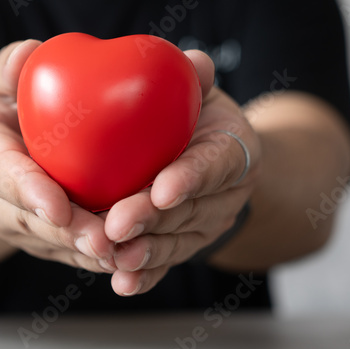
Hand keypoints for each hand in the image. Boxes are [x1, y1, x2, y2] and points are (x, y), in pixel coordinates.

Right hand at [0, 40, 117, 273]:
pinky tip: (128, 260)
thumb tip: (32, 53)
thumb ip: (13, 66)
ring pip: (53, 245)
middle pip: (31, 221)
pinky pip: (67, 255)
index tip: (58, 206)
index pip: (2, 174)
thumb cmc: (0, 111)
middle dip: (69, 233)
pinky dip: (94, 260)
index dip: (28, 191)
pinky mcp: (39, 243)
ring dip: (86, 253)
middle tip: (104, 240)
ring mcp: (14, 228)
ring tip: (122, 255)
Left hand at [103, 51, 260, 296]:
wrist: (211, 154)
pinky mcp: (185, 247)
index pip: (215, 165)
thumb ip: (195, 78)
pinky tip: (123, 284)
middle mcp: (227, 195)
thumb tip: (195, 64)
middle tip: (117, 224)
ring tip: (114, 256)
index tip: (162, 188)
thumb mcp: (200, 91)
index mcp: (234, 151)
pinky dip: (146, 277)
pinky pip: (165, 265)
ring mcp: (207, 226)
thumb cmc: (194, 113)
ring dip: (146, 253)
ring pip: (177, 242)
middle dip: (153, 221)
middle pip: (190, 211)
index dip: (191, 178)